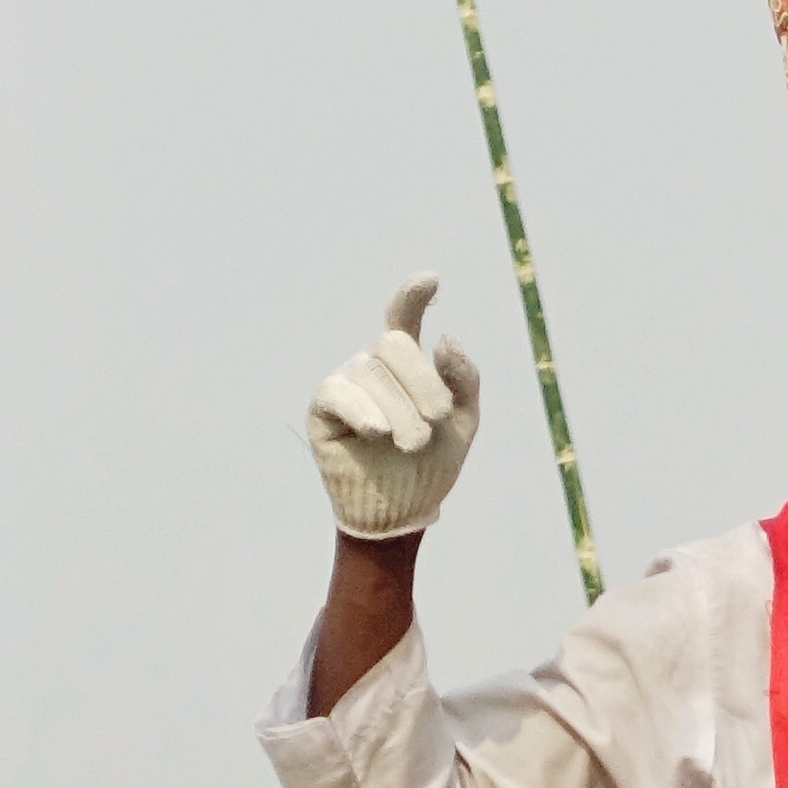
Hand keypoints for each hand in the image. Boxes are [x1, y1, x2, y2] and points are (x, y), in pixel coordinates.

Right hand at [307, 276, 481, 535]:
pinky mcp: (323, 407)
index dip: (412, 296)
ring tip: (413, 444)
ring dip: (403, 413)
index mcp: (407, 363)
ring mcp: (346, 381)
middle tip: (437, 421)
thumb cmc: (432, 462)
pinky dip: (365, 411)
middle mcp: (373, 364)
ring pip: (374, 375)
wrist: (402, 508)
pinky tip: (377, 431)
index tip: (430, 279)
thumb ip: (462, 379)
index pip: (403, 317)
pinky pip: (340, 393)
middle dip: (424, 383)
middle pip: (395, 345)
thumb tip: (445, 339)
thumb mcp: (463, 421)